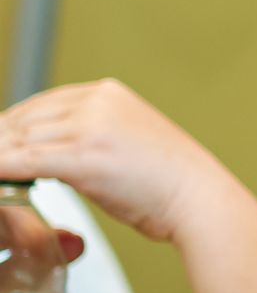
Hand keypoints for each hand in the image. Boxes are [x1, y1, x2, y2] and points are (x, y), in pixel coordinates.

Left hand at [0, 80, 230, 243]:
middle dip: (2, 142)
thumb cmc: (168, 181)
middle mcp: (97, 101)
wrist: (200, 199)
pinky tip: (1, 176)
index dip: (12, 127)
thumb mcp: (127, 138)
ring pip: (17, 139)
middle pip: (23, 119)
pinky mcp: (83, 158)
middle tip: (1, 163)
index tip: (4, 146)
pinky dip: (3, 169)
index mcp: (107, 92)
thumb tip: (49, 149)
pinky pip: (21, 161)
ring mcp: (90, 127)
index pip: (40, 103)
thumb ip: (90, 133)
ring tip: (1, 172)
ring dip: (1, 157)